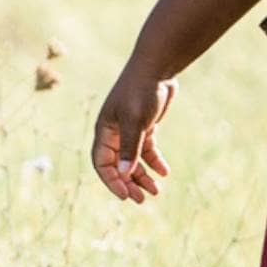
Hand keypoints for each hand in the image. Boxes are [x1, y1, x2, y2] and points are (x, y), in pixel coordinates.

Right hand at [92, 67, 175, 202]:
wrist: (157, 67)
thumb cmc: (142, 91)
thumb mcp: (136, 120)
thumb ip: (130, 147)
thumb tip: (124, 175)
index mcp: (105, 131)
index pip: (102, 163)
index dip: (112, 181)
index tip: (126, 195)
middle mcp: (114, 132)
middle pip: (118, 165)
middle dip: (129, 183)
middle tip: (141, 199)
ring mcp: (129, 129)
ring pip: (133, 160)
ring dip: (142, 176)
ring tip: (155, 191)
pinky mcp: (145, 126)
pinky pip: (147, 149)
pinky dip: (154, 161)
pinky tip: (164, 172)